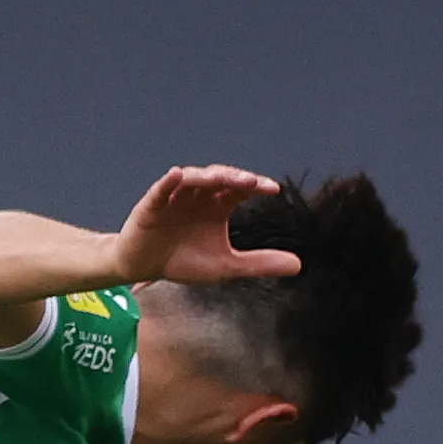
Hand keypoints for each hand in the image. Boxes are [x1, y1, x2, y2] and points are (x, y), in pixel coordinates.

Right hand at [112, 165, 302, 287]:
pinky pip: (161, 189)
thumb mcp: (226, 266)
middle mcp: (198, 196)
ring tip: (220, 178)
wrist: (143, 268)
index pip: (240, 189)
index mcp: (217, 206)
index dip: (256, 186)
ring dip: (207, 177)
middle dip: (234, 177)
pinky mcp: (151, 205)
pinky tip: (177, 175)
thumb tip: (299, 265)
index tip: (273, 190)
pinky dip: (169, 182)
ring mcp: (174, 197)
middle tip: (250, 182)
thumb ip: (259, 263)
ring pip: (193, 179)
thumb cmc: (182, 261)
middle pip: (219, 178)